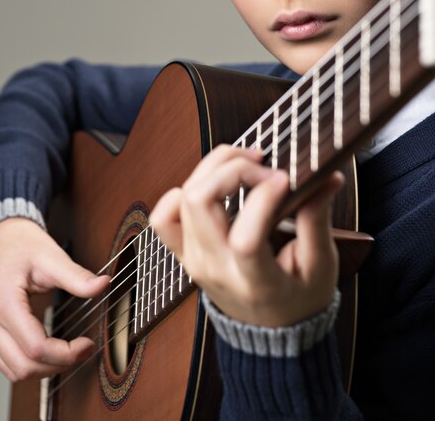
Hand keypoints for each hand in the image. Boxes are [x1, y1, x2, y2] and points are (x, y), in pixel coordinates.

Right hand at [0, 218, 109, 380]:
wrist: (0, 238)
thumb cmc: (22, 245)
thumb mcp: (52, 257)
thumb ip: (77, 276)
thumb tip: (103, 284)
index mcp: (2, 302)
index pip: (35, 347)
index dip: (66, 353)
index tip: (87, 344)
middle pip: (23, 367)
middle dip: (57, 365)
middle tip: (83, 350)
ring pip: (13, 371)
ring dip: (44, 369)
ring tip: (69, 352)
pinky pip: (6, 362)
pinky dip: (30, 363)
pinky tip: (51, 350)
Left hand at [150, 145, 343, 327]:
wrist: (271, 328)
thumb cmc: (299, 297)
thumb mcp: (319, 266)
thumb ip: (317, 220)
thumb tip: (326, 178)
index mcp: (254, 281)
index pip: (243, 236)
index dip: (263, 198)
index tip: (286, 179)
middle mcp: (214, 268)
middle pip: (200, 200)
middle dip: (232, 167)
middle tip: (262, 163)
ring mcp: (193, 259)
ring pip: (183, 197)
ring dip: (212, 169)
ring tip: (243, 165)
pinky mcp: (184, 250)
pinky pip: (164, 216)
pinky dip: (182, 192)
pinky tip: (213, 186)